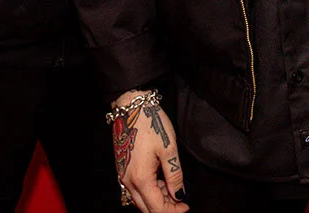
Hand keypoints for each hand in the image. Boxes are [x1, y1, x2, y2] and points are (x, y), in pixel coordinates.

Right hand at [111, 91, 187, 212]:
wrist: (130, 106)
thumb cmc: (150, 123)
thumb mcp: (169, 148)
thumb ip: (174, 175)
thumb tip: (179, 195)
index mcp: (140, 178)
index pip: (157, 207)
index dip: (173, 211)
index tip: (186, 206)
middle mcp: (128, 180)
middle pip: (147, 208)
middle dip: (165, 208)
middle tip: (181, 201)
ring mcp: (123, 175)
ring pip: (140, 199)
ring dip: (157, 199)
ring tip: (172, 187)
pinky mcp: (122, 168)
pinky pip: (135, 188)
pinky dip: (149, 190)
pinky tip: (160, 180)